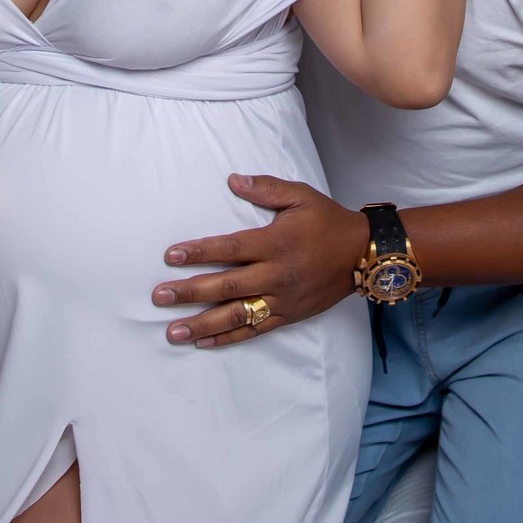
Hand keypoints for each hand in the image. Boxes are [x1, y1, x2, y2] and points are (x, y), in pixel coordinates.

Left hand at [151, 174, 368, 346]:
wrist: (363, 254)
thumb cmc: (327, 221)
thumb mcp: (300, 196)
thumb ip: (265, 188)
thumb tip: (232, 180)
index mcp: (275, 243)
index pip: (229, 249)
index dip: (199, 252)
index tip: (170, 256)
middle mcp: (276, 274)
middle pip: (226, 286)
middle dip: (190, 292)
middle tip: (159, 297)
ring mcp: (282, 299)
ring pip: (236, 316)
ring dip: (202, 324)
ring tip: (172, 331)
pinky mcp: (288, 316)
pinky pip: (254, 331)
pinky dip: (228, 338)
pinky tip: (203, 342)